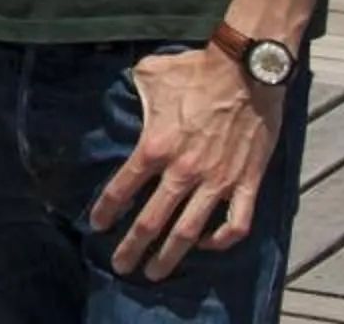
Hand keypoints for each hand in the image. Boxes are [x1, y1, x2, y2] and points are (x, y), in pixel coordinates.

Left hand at [87, 45, 284, 279]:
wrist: (247, 71)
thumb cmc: (195, 71)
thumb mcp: (150, 74)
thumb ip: (131, 89)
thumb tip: (120, 90)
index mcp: (155, 147)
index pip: (122, 189)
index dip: (106, 211)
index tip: (97, 226)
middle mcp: (183, 171)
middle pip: (151, 221)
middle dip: (132, 248)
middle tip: (121, 267)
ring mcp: (217, 182)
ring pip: (189, 232)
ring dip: (170, 256)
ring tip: (156, 273)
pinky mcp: (247, 184)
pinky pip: (235, 225)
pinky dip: (220, 241)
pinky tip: (207, 245)